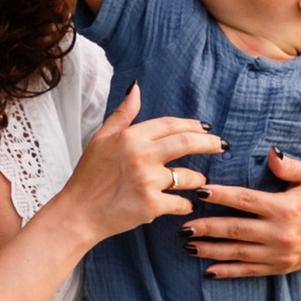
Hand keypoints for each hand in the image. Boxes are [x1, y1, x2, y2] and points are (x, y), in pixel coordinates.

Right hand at [64, 86, 223, 239]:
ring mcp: (147, 181)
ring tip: (199, 182)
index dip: (192, 125)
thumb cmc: (88, 176)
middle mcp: (141, 155)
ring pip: (189, 176)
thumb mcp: (101, 138)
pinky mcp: (151, 205)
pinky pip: (181, 202)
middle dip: (210, 143)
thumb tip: (136, 87)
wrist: (78, 213)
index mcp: (130, 137)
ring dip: (198, 179)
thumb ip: (123, 114)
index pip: (170, 124)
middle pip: (187, 143)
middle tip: (222, 145)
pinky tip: (184, 204)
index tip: (205, 128)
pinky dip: (186, 204)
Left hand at [187, 147, 300, 279]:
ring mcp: (279, 254)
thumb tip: (271, 153)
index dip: (222, 196)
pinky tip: (208, 271)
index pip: (247, 201)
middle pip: (236, 229)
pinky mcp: (279, 268)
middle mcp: (280, 233)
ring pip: (238, 253)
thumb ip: (289, 165)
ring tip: (188, 245)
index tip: (200, 192)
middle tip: (183, 225)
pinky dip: (228, 272)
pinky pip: (248, 271)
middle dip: (207, 228)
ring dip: (211, 250)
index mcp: (285, 208)